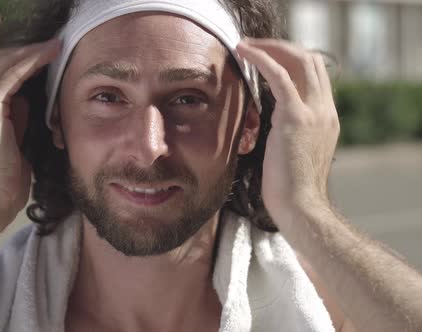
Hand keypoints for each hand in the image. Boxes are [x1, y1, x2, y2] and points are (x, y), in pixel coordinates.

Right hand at [0, 39, 60, 227]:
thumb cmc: (3, 183)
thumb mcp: (14, 144)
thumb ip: (16, 121)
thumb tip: (26, 101)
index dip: (16, 62)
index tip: (41, 57)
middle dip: (23, 52)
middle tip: (50, 47)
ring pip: (0, 63)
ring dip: (28, 52)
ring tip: (53, 48)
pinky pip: (9, 75)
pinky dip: (29, 62)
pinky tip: (47, 56)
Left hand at [236, 39, 338, 230]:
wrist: (301, 209)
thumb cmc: (290, 192)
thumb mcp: (293, 156)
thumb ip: (287, 136)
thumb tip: (267, 130)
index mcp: (327, 120)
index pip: (316, 77)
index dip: (292, 62)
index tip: (266, 60)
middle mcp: (325, 111)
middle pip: (311, 61)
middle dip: (282, 49)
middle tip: (253, 48)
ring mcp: (314, 112)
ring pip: (299, 60)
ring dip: (270, 47)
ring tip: (244, 46)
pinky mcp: (295, 116)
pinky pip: (279, 74)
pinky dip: (261, 57)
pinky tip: (243, 52)